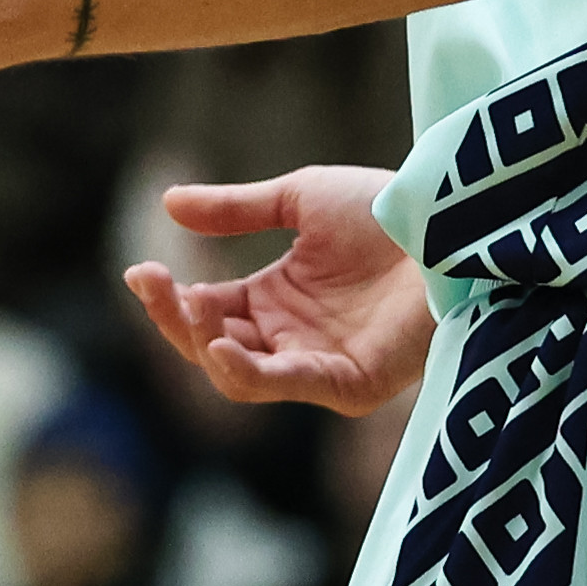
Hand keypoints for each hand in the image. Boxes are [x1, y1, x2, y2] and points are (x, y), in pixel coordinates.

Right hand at [124, 168, 433, 415]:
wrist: (448, 222)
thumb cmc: (386, 209)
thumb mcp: (300, 199)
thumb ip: (236, 210)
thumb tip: (166, 203)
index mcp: (276, 300)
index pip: (207, 311)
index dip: (170, 297)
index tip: (139, 271)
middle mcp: (291, 339)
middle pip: (212, 346)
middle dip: (176, 319)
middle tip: (155, 284)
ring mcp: (318, 366)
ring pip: (239, 374)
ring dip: (204, 343)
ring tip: (190, 304)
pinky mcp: (350, 385)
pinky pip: (287, 386)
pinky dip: (247, 370)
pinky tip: (220, 343)